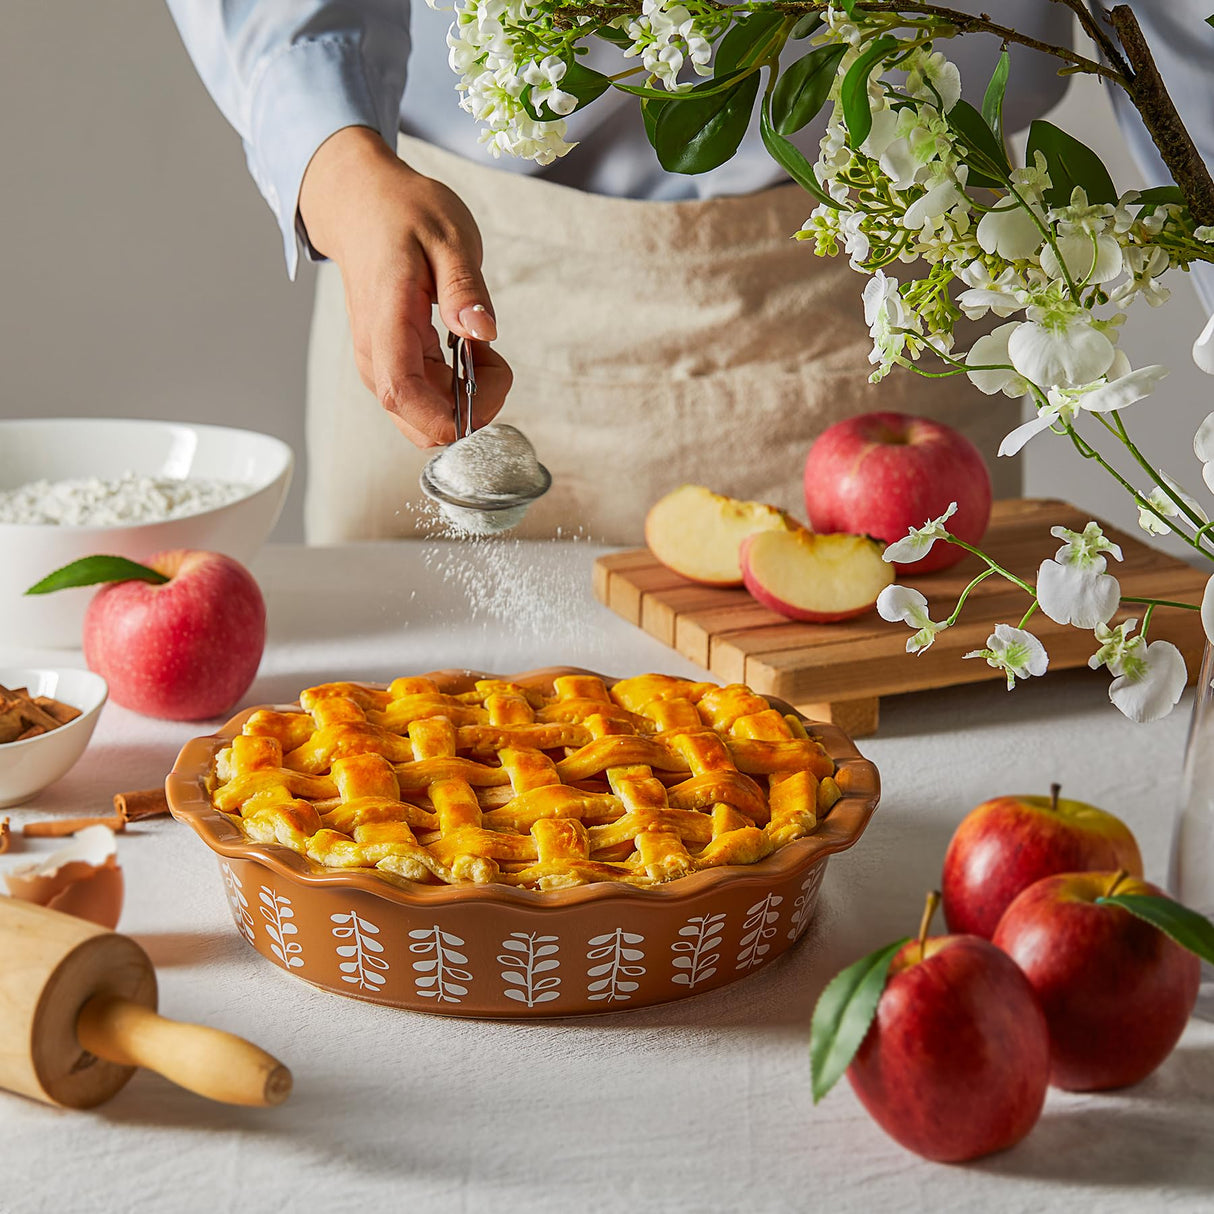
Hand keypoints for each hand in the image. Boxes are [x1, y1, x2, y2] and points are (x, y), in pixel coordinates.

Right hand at [298, 126, 510, 446]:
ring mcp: (381, 365)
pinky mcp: (393, 367)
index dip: (449, 414)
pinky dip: (458, 391)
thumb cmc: (402, 215)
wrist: (359, 205)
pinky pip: (427, 402)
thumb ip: (464, 288)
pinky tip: (469, 353)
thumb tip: (483, 332)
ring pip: (425, 419)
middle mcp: (376, 355)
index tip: (490, 385)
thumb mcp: (448, 237)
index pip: (403, 394)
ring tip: (480, 348)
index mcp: (387, 322)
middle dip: (470, 412)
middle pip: (419, 422)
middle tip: (493, 360)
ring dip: (466, 401)